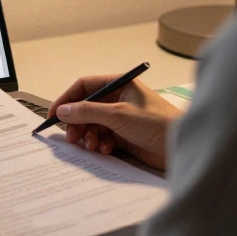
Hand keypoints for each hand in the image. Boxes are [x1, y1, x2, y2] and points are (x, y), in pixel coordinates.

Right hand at [48, 75, 183, 169]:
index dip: (67, 99)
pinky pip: (103, 138)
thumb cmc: (157, 124)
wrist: (182, 148)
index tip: (54, 115)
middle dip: (77, 123)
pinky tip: (105, 150)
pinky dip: (100, 145)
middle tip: (72, 138)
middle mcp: (119, 100)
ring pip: (93, 125)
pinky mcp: (125, 137)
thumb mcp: (118, 115)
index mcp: (119, 85)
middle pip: (86, 109)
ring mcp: (122, 119)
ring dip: (89, 136)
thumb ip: (88, 111)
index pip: (84, 87)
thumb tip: (63, 110)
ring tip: (92, 146)